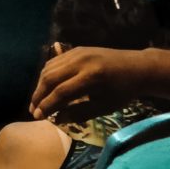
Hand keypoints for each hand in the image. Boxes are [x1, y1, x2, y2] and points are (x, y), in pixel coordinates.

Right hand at [30, 46, 144, 120]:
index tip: (38, 117)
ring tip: (37, 100)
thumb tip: (57, 119)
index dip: (47, 106)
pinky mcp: (76, 49)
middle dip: (38, 96)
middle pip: (50, 78)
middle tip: (33, 110)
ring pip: (49, 68)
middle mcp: (81, 62)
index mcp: (91, 78)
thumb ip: (80, 113)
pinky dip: (47, 75)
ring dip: (40, 85)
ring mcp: (77, 52)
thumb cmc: (123, 91)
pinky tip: (45, 86)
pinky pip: (55, 62)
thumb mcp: (105, 107)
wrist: (137, 67)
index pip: (61, 92)